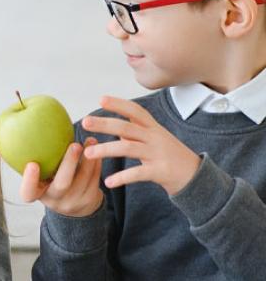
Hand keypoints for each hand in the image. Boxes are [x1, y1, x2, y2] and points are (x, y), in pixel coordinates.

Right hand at [18, 140, 103, 216]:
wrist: (75, 204)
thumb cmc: (48, 182)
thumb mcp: (35, 178)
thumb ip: (20, 163)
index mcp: (38, 194)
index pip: (29, 193)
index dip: (30, 180)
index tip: (32, 164)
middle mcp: (55, 201)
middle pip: (62, 184)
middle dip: (69, 164)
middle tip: (74, 145)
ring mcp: (74, 201)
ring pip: (83, 179)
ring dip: (88, 159)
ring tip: (90, 141)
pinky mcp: (90, 198)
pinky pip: (94, 178)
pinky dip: (96, 163)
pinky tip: (95, 148)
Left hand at [81, 96, 200, 194]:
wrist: (196, 176)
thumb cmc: (170, 155)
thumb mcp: (154, 139)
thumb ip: (134, 132)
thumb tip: (112, 125)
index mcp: (153, 128)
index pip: (136, 111)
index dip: (119, 104)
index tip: (100, 99)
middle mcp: (155, 137)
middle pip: (127, 127)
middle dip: (105, 123)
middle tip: (84, 122)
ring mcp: (158, 153)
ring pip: (129, 148)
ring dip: (106, 150)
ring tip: (87, 154)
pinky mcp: (160, 171)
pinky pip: (138, 173)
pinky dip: (122, 177)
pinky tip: (108, 182)